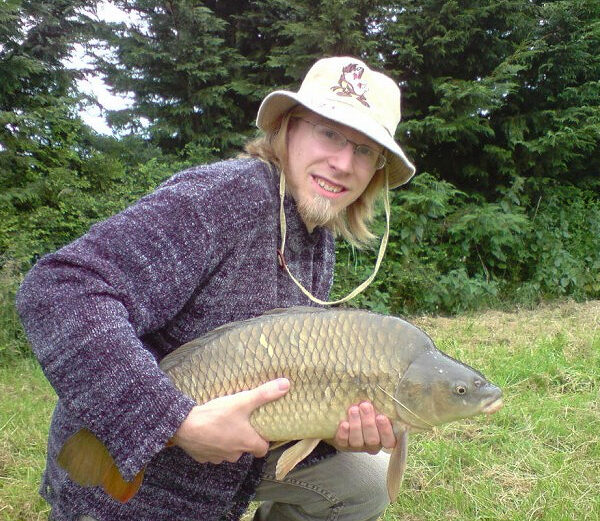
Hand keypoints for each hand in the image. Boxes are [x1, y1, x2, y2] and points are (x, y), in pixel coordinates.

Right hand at [172, 378, 289, 464]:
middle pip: (245, 449)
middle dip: (243, 438)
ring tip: (223, 425)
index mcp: (247, 443)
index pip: (263, 449)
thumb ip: (264, 394)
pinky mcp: (203, 458)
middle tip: (240, 422)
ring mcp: (218, 458)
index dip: (263, 440)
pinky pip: (212, 452)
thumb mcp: (242, 401)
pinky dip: (212, 444)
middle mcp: (235, 455)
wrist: (184, 426)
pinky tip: (208, 431)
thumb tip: (286, 385)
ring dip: (227, 441)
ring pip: (227, 451)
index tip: (260, 430)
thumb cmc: (216, 415)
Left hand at [332, 402, 395, 454]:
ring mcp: (357, 446)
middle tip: (364, 406)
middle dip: (368, 423)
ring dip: (356, 425)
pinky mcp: (343, 445)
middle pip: (373, 440)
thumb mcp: (377, 409)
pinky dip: (344, 433)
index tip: (381, 417)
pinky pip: (344, 442)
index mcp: (384, 437)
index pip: (390, 440)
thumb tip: (384, 391)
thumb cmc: (367, 411)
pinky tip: (344, 424)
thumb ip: (381, 406)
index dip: (386, 431)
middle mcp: (372, 444)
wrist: (345, 416)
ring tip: (353, 410)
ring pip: (358, 441)